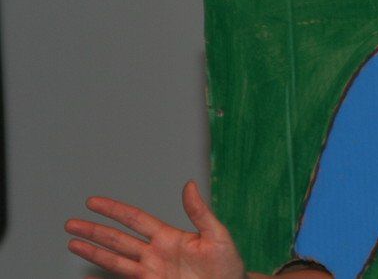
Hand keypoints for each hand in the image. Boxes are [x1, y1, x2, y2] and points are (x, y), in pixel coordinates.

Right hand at [66, 180, 246, 278]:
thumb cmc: (228, 264)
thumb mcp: (217, 235)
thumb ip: (200, 212)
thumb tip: (189, 185)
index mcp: (169, 237)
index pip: (135, 219)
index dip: (114, 210)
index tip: (93, 202)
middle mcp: (155, 254)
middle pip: (118, 239)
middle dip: (94, 231)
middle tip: (71, 223)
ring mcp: (152, 273)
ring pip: (115, 260)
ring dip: (93, 253)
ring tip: (72, 244)